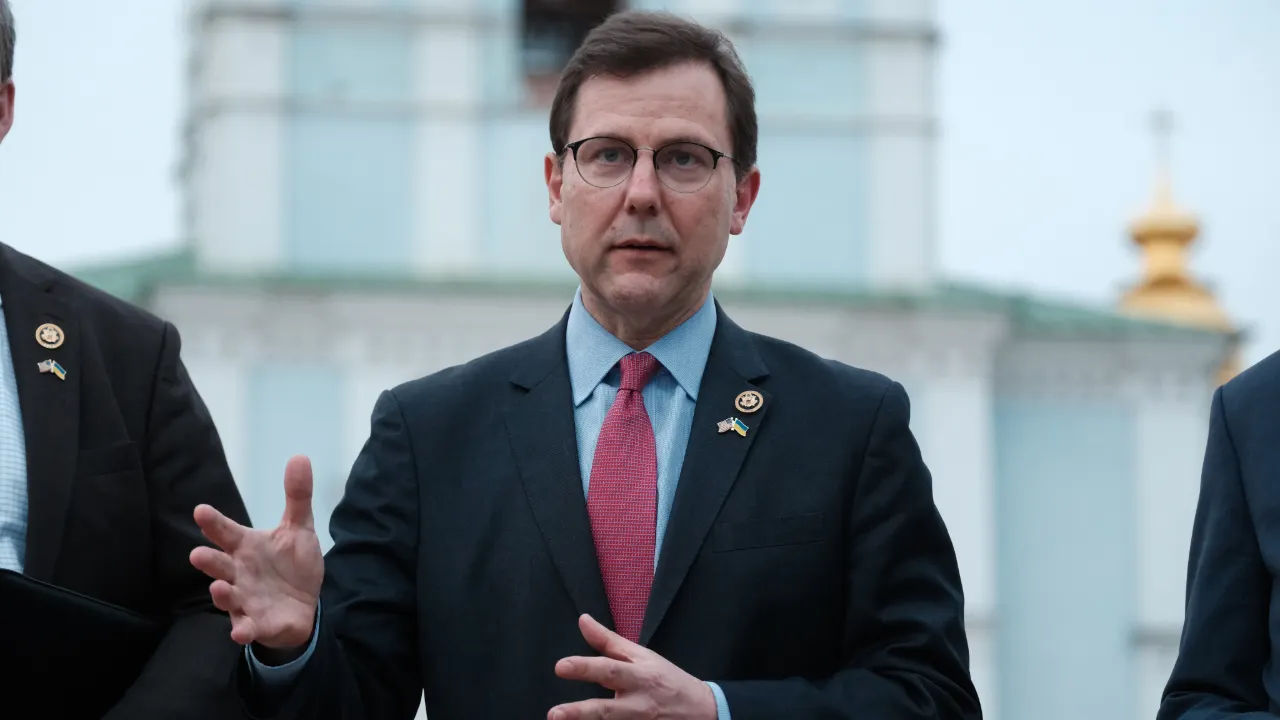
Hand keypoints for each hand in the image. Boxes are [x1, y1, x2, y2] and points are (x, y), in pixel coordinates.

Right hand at [189, 455, 324, 651]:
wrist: (303, 605)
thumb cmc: (292, 564)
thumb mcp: (298, 529)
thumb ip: (297, 496)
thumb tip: (299, 457)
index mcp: (246, 547)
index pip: (226, 532)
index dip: (214, 523)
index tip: (201, 510)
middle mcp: (239, 572)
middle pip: (220, 565)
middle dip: (209, 561)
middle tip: (198, 554)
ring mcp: (244, 599)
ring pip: (227, 596)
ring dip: (221, 594)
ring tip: (217, 588)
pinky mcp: (255, 624)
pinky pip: (245, 628)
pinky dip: (243, 630)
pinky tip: (241, 632)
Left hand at [549, 614, 717, 719]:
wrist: (701, 711)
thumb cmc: (666, 679)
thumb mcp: (642, 655)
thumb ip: (608, 641)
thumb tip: (582, 620)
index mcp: (639, 676)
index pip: (609, 669)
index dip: (585, 668)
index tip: (560, 667)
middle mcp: (639, 704)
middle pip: (607, 709)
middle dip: (580, 712)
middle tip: (554, 714)